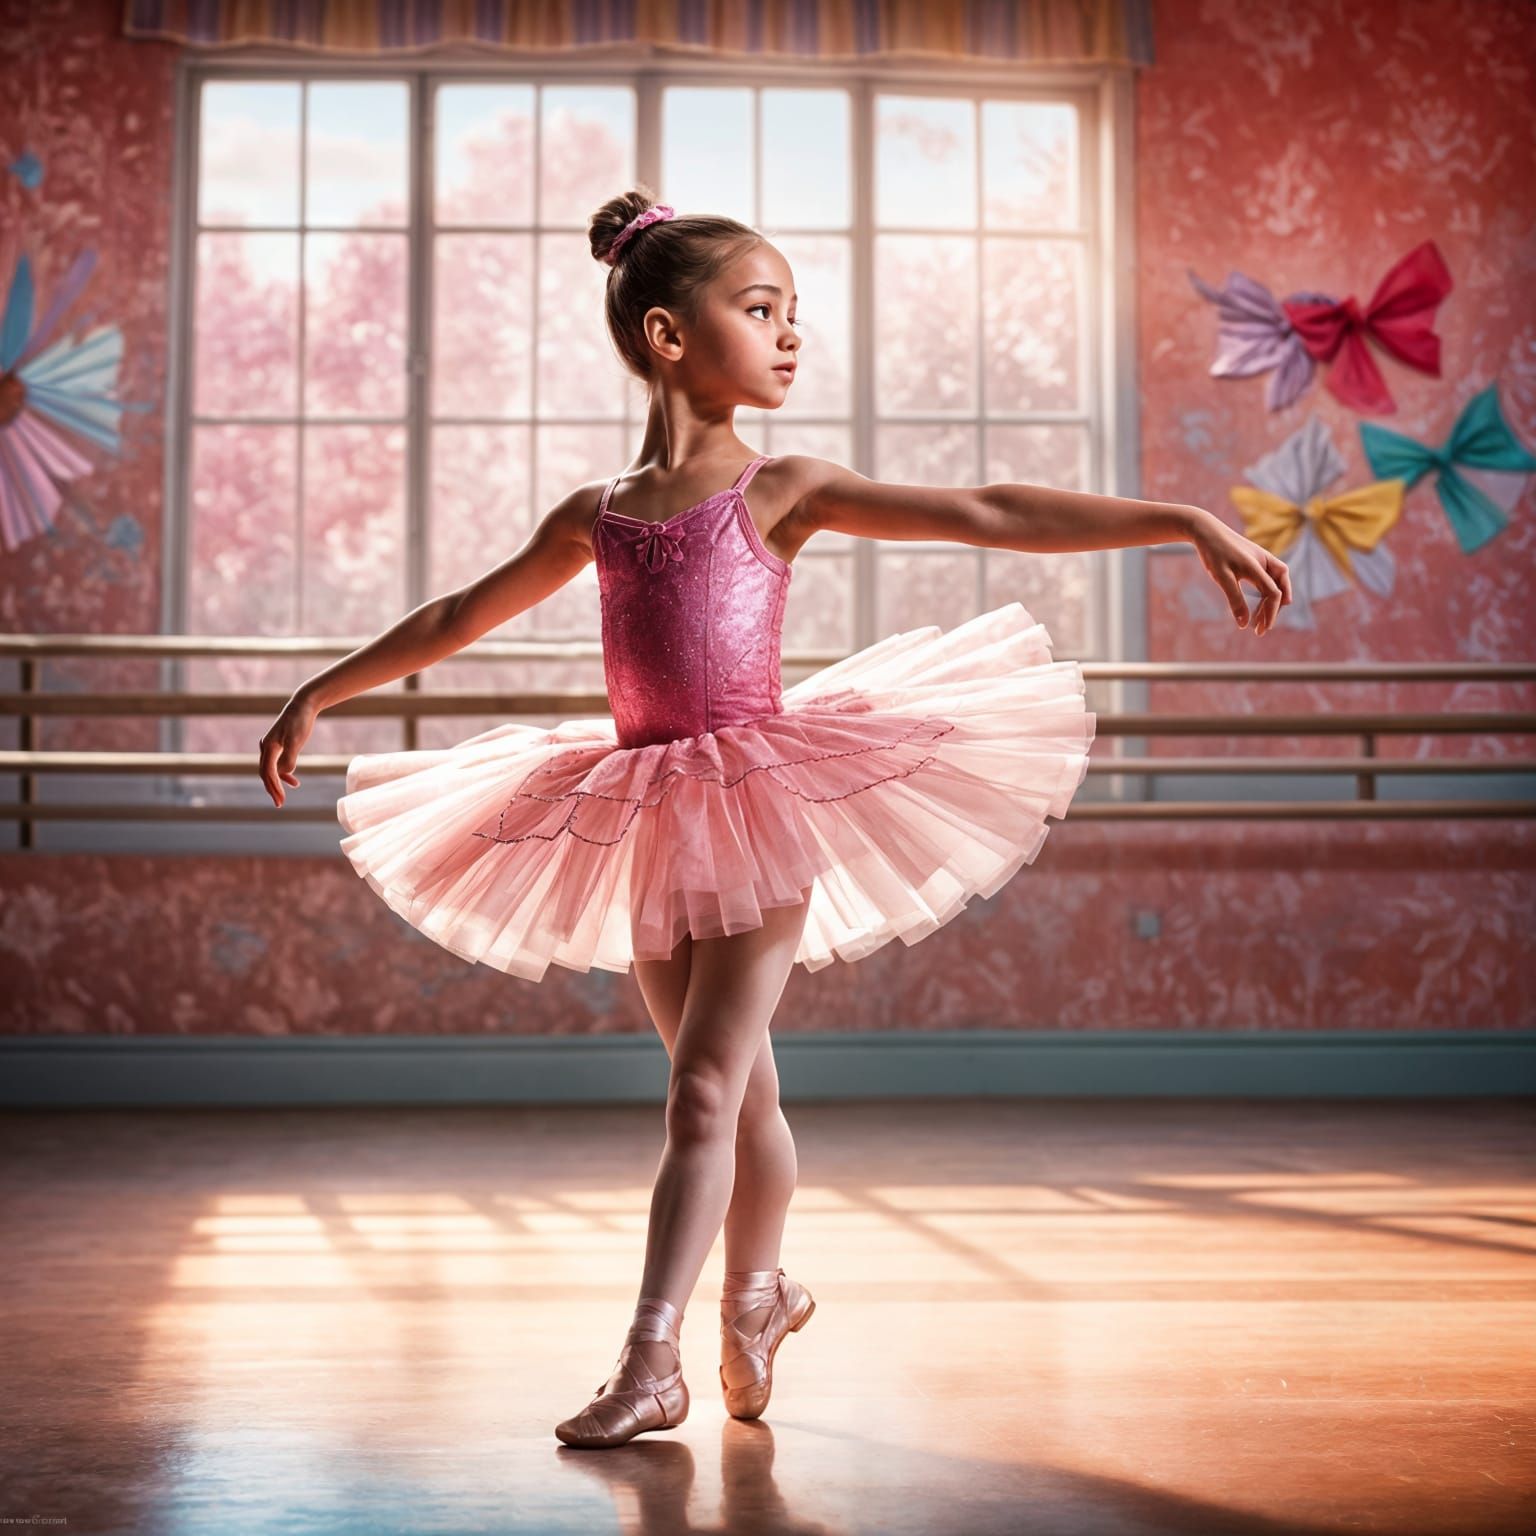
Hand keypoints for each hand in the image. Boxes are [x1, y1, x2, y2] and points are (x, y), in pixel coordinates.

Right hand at [257, 692, 317, 807]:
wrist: (302, 705)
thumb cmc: (300, 722)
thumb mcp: (297, 740)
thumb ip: (289, 758)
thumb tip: (285, 774)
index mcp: (269, 747)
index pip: (268, 773)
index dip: (274, 787)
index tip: (280, 800)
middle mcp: (266, 747)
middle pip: (265, 773)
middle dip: (272, 789)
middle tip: (280, 804)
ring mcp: (270, 746)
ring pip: (270, 769)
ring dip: (278, 781)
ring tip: (287, 793)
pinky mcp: (277, 745)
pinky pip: (276, 763)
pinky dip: (282, 772)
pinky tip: (292, 779)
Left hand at [1186, 508, 1291, 636]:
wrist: (1206, 529)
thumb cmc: (1214, 552)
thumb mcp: (1222, 577)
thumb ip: (1235, 599)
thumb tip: (1244, 624)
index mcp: (1258, 565)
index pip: (1273, 593)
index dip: (1270, 613)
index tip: (1261, 629)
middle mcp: (1264, 561)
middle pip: (1280, 588)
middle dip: (1273, 609)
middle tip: (1261, 628)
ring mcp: (1261, 560)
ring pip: (1276, 583)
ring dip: (1271, 602)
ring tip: (1260, 619)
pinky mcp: (1255, 561)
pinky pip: (1267, 579)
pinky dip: (1265, 593)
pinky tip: (1258, 604)